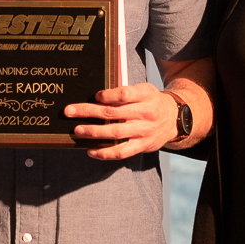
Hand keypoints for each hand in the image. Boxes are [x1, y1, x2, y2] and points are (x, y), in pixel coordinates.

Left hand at [67, 83, 181, 159]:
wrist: (175, 118)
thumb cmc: (151, 101)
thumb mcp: (143, 90)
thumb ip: (124, 93)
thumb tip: (96, 97)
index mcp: (145, 95)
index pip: (125, 94)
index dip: (108, 95)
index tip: (96, 96)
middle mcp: (145, 113)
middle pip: (114, 113)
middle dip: (89, 112)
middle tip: (69, 111)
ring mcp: (144, 131)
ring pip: (116, 133)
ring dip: (94, 132)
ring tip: (78, 130)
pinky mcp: (142, 146)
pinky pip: (122, 152)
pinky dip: (105, 153)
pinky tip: (90, 150)